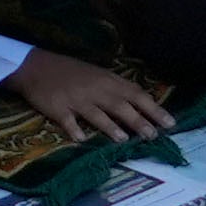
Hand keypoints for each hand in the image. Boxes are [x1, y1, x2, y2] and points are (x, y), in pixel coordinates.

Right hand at [8, 50, 165, 145]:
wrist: (35, 66)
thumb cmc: (70, 72)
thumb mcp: (97, 75)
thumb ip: (117, 89)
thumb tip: (141, 105)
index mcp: (107, 81)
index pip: (136, 95)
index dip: (154, 109)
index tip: (171, 123)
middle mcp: (94, 90)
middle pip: (120, 106)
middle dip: (138, 121)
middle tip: (154, 136)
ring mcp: (75, 99)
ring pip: (96, 114)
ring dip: (110, 127)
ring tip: (124, 140)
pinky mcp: (57, 108)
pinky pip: (67, 120)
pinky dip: (74, 129)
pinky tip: (81, 139)